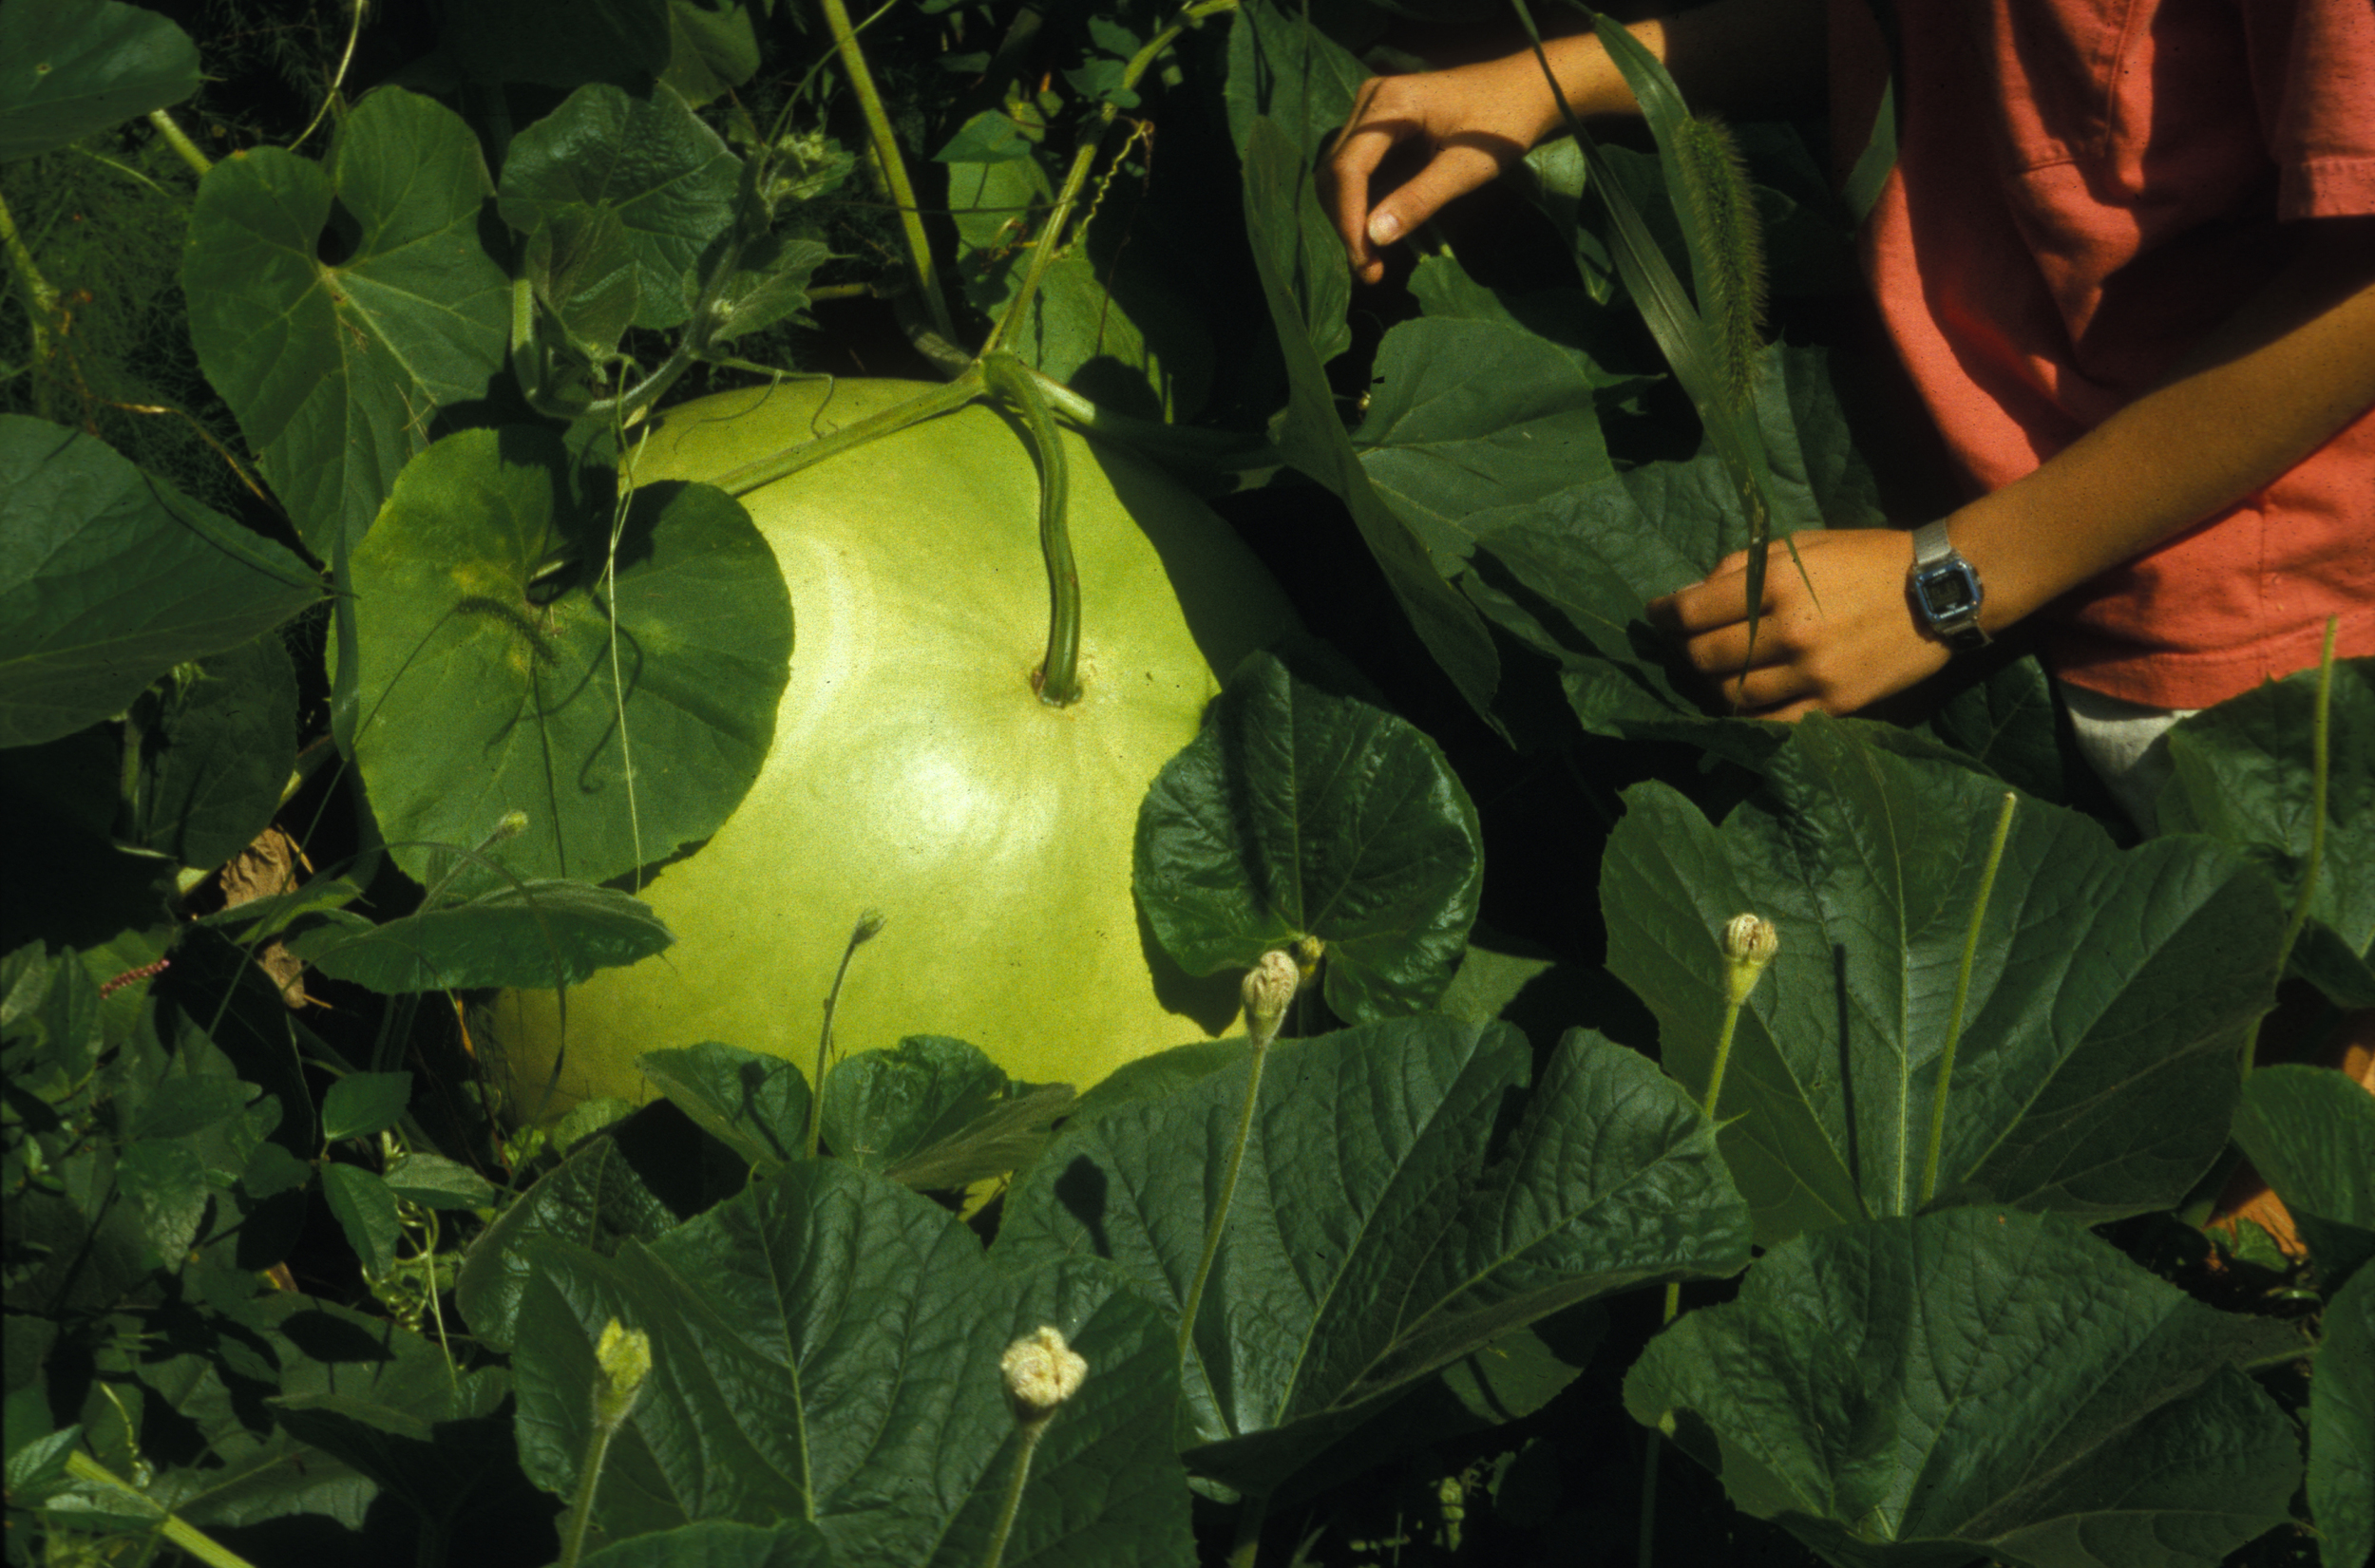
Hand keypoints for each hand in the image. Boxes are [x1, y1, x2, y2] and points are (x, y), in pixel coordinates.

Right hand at [1322, 56, 1568, 284]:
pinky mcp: (1379, 123)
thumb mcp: (1467, 167)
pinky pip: (1356, 167)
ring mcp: (1372, 110)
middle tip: (1369, 270)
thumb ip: (1420, 199)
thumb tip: (1374, 237)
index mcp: (1390, 104)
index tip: (1366, 263)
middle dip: (1347, 224)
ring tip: (1372, 259)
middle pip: (1336, 172)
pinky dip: (1362, 203)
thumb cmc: (1504, 123)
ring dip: (1350, 217)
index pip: (1348, 168)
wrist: (1525, 88)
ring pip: (1340, 173)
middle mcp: (1370, 102)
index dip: (1349, 220)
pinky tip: (1378, 232)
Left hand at [1646, 530, 1952, 719]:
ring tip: (1711, 675)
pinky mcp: (1834, 704)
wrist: (1941, 589)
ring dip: (1711, 686)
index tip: (1655, 615)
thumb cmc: (1867, 558)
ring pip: (1732, 695)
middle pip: (1705, 658)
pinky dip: (1748, 717)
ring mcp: (1812, 673)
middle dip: (1683, 653)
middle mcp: (1789, 630)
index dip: (1664, 616)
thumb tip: (1693, 593)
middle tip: (1681, 647)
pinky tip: (1741, 706)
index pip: (1693, 611)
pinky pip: (1772, 723)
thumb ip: (1745, 566)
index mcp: (1777, 582)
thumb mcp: (1804, 544)